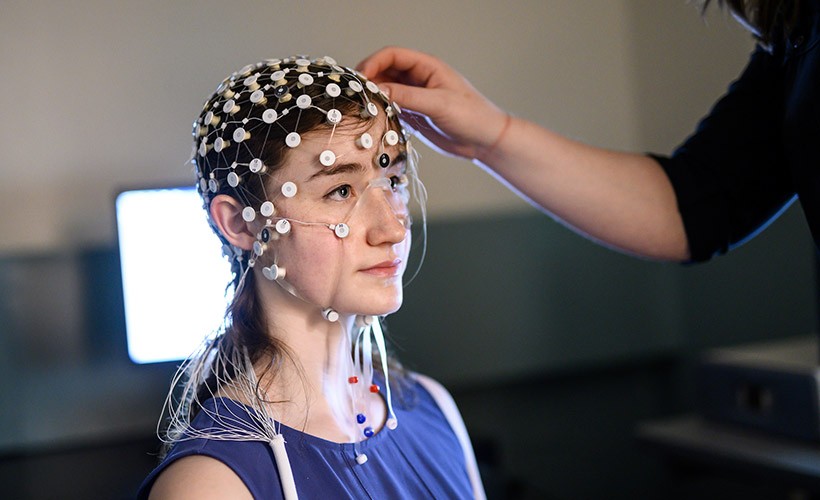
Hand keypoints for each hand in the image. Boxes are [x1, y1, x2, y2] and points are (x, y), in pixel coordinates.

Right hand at [357, 47, 508, 160]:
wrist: (485, 140)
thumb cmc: (472, 116)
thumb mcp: (439, 104)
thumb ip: (408, 96)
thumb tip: (378, 90)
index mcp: (427, 67)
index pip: (393, 55)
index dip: (374, 63)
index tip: (361, 78)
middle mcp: (419, 79)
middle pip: (385, 71)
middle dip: (369, 80)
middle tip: (357, 94)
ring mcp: (415, 96)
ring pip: (386, 89)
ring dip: (374, 96)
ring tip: (364, 108)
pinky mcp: (414, 114)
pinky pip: (391, 107)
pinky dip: (381, 111)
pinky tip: (375, 118)